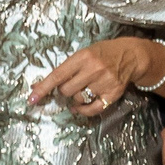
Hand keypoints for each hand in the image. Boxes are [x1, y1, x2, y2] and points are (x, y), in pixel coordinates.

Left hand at [29, 36, 146, 116]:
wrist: (132, 54)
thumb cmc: (103, 53)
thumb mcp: (84, 53)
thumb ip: (64, 69)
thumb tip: (38, 86)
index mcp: (83, 57)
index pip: (58, 75)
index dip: (43, 88)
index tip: (32, 99)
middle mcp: (94, 70)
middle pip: (66, 91)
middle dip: (64, 91)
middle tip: (71, 84)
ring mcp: (105, 82)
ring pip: (78, 99)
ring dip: (75, 98)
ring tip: (83, 88)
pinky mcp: (113, 94)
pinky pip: (92, 109)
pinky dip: (83, 111)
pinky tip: (80, 107)